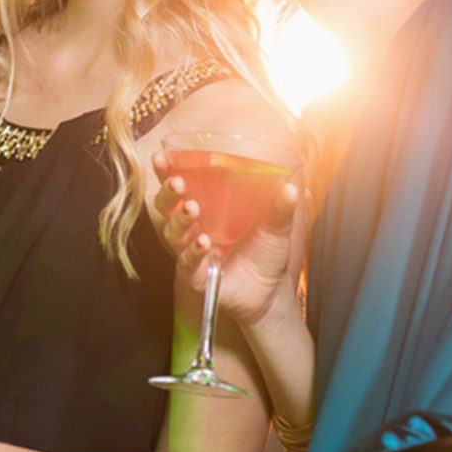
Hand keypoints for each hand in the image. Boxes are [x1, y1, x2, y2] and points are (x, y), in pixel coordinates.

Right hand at [151, 152, 300, 328]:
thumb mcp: (275, 227)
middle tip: (177, 182)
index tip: (160, 157)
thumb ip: (280, 208)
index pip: (179, 187)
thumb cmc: (264, 255)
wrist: (269, 293)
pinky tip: (204, 242)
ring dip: (180, 219)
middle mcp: (193, 229)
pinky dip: (193, 251)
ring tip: (192, 208)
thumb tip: (290, 187)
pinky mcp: (196, 275)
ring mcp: (191, 252)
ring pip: (172, 233)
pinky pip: (187, 262)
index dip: (165, 172)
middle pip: (166, 208)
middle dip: (167, 193)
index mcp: (206, 210)